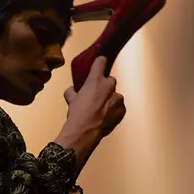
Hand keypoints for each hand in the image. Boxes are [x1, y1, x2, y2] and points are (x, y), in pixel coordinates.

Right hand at [53, 57, 126, 172]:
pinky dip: (114, 110)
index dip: (100, 62)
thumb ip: (72, 91)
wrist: (85, 131)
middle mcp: (109, 86)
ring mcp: (117, 98)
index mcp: (95, 80)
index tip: (100, 63)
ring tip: (100, 110)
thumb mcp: (70, 99)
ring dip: (110, 99)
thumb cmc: (78, 114)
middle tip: (97, 95)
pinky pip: (119, 107)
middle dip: (105, 86)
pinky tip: (105, 116)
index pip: (101, 62)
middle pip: (110, 80)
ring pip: (115, 95)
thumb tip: (72, 91)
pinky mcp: (122, 109)